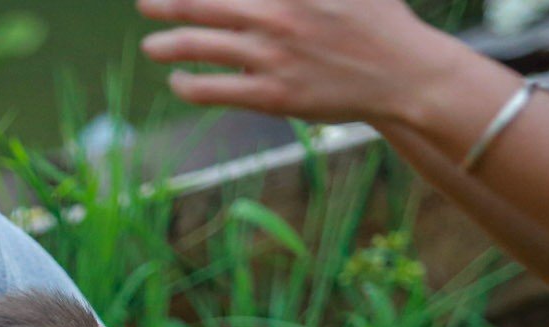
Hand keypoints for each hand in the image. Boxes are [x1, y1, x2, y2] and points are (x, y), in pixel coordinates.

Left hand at [136, 0, 459, 126]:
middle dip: (166, 3)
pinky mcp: (271, 95)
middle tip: (144, 3)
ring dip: (167, 44)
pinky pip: (213, 90)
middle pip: (201, 3)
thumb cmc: (379, 22)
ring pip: (198, 46)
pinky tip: (178, 83)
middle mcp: (275, 15)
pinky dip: (188, 86)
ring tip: (151, 46)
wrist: (405, 73)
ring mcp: (271, 56)